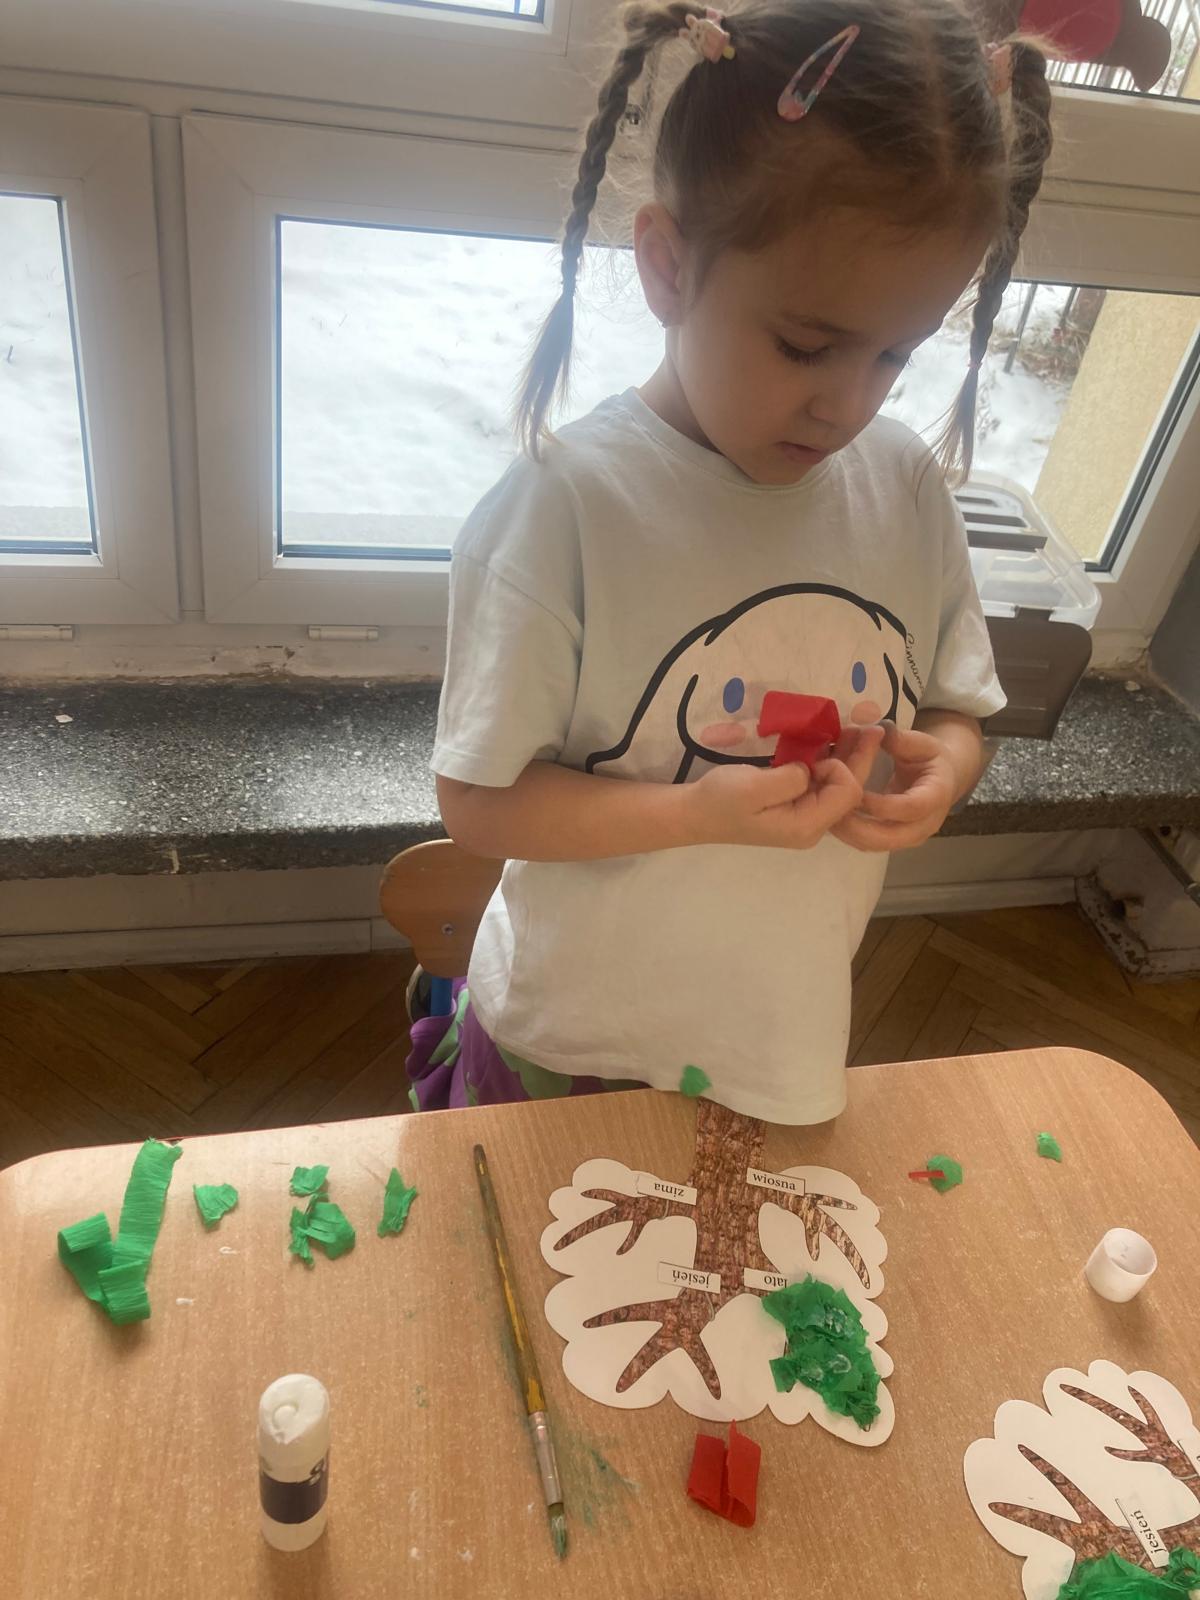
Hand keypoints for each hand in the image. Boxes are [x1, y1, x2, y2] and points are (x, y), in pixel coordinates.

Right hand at [684, 724, 882, 849]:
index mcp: (805, 826)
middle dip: (861, 758)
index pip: (847, 794)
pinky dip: (831, 763)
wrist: (695, 814)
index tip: (816, 753)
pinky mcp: (797, 807)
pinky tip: (833, 744)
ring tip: (858, 730)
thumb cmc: (720, 800)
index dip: (842, 767)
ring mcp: (805, 818)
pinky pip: (823, 785)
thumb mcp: (752, 787)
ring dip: (849, 758)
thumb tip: (811, 768)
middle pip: (850, 792)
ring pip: (839, 786)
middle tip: (874, 725)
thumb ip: (790, 778)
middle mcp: (811, 826)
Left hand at [831, 722, 957, 852]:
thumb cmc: (929, 758)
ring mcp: (909, 837)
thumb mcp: (921, 743)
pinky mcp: (893, 841)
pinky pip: (867, 844)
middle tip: (829, 805)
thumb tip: (879, 731)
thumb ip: (901, 739)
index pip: (910, 808)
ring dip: (846, 832)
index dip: (881, 804)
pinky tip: (830, 815)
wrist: (941, 779)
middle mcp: (925, 824)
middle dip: (855, 825)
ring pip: (873, 845)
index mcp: (936, 796)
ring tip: (825, 809)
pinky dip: (847, 833)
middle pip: (888, 838)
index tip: (853, 791)